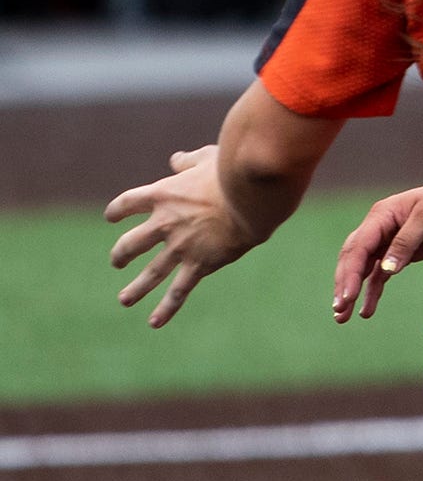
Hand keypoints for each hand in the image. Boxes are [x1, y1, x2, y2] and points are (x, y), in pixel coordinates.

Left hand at [105, 147, 256, 329]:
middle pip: (131, 244)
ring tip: (125, 299)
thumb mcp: (209, 158)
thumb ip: (188, 161)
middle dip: (121, 254)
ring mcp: (180, 247)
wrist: (252, 196)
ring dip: (135, 288)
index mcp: (163, 195)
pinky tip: (154, 322)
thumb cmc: (233, 171)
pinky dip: (166, 308)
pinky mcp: (200, 264)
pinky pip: (179, 290)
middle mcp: (165, 224)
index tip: (111, 217)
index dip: (116, 211)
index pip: (126, 204)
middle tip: (118, 261)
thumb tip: (175, 160)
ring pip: (150, 273)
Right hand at [333, 180, 422, 321]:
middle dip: (344, 284)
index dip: (350, 272)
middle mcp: (377, 228)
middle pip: (353, 258)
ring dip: (352, 292)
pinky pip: (378, 275)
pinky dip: (371, 293)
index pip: (359, 247)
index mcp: (381, 215)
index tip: (347, 296)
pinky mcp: (394, 254)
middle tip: (339, 310)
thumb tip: (386, 270)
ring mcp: (384, 241)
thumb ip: (406, 242)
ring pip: (361, 270)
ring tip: (342, 318)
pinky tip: (366, 312)